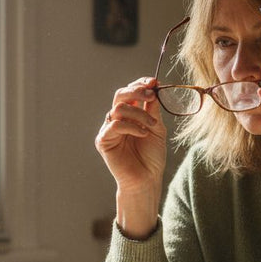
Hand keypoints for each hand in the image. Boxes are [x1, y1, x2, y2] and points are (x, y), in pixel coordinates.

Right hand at [95, 77, 167, 193]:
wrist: (147, 179)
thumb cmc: (152, 156)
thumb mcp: (157, 128)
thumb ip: (153, 109)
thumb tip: (154, 87)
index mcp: (130, 114)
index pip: (130, 92)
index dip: (140, 84)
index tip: (154, 82)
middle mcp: (118, 119)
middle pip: (120, 95)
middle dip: (137, 91)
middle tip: (151, 95)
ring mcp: (109, 129)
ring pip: (119, 108)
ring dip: (139, 113)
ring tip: (151, 125)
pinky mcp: (103, 140)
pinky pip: (114, 125)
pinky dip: (131, 126)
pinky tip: (143, 134)